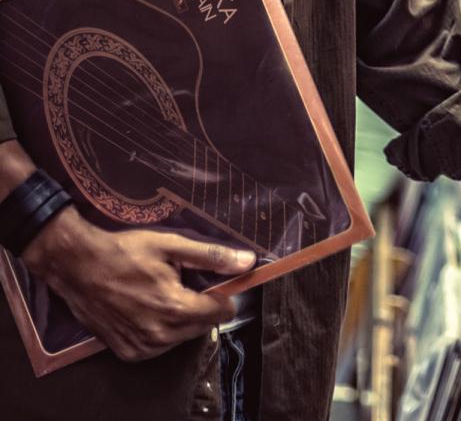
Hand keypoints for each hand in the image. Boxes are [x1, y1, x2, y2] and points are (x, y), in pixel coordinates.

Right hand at [21, 207, 254, 361]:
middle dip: (201, 305)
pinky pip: (160, 345)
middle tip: (181, 283)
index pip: (222, 312)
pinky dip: (161, 330)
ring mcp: (143, 347)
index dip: (222, 294)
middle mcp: (161, 335)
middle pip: (204, 325)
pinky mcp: (128, 352)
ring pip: (183, 337)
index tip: (212, 281)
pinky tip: (148, 309)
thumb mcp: (170, 245)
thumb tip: (247, 262)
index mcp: (176, 308)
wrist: (76, 266)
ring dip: (182, 319)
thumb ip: (211, 256)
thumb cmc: (123, 251)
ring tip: (162, 294)